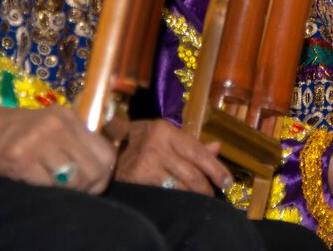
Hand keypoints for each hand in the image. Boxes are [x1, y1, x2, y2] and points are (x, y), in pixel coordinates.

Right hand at [0, 99, 114, 193]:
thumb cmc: (4, 133)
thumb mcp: (44, 128)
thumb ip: (70, 144)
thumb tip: (96, 174)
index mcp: (68, 117)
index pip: (106, 154)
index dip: (100, 177)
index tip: (86, 187)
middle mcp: (58, 124)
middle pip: (94, 170)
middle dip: (84, 188)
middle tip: (65, 192)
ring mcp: (39, 138)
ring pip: (72, 180)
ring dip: (60, 190)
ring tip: (42, 183)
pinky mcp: (19, 156)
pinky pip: (44, 185)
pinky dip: (38, 190)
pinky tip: (24, 180)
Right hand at [112, 117, 229, 193]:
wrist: (105, 152)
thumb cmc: (138, 142)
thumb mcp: (164, 136)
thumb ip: (190, 144)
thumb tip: (217, 148)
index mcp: (166, 130)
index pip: (198, 152)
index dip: (216, 169)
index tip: (227, 182)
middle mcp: (157, 145)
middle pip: (192, 173)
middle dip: (206, 188)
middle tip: (213, 196)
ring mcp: (146, 163)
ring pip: (180, 186)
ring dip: (193, 196)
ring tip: (199, 200)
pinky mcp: (137, 179)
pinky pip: (164, 193)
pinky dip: (175, 199)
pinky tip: (180, 202)